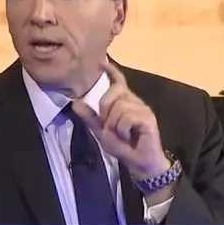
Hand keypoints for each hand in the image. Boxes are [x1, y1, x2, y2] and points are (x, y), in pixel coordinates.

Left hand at [70, 61, 170, 179]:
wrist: (140, 163)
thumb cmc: (123, 147)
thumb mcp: (102, 132)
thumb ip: (90, 118)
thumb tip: (76, 102)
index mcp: (124, 102)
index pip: (118, 81)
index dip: (111, 71)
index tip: (101, 62)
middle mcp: (134, 101)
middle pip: (112, 92)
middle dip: (105, 110)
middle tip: (111, 128)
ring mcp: (142, 108)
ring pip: (118, 107)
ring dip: (114, 125)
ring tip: (122, 135)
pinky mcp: (148, 118)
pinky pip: (126, 117)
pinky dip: (123, 130)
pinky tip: (130, 137)